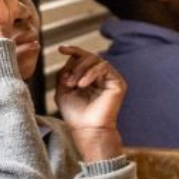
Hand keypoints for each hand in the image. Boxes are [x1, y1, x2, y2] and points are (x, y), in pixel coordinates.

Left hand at [53, 46, 125, 161]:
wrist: (87, 129)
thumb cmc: (75, 114)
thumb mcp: (62, 91)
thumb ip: (64, 74)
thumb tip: (69, 60)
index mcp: (88, 77)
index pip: (82, 58)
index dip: (73, 50)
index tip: (61, 49)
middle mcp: (101, 76)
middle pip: (88, 56)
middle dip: (75, 65)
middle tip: (68, 81)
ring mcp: (110, 78)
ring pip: (96, 60)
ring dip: (81, 69)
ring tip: (74, 84)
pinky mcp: (117, 82)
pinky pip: (104, 67)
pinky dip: (91, 73)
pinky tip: (83, 84)